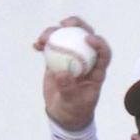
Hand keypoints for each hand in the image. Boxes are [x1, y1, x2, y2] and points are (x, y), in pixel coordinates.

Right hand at [35, 17, 110, 131]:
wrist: (63, 114)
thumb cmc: (74, 111)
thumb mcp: (72, 102)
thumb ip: (68, 88)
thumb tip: (61, 73)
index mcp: (96, 71)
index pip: (103, 53)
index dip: (99, 43)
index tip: (87, 39)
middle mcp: (86, 60)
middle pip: (85, 36)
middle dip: (77, 25)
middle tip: (64, 24)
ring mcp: (72, 57)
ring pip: (67, 37)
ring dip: (55, 32)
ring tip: (43, 38)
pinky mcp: (59, 59)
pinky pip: (52, 46)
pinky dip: (44, 43)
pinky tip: (36, 45)